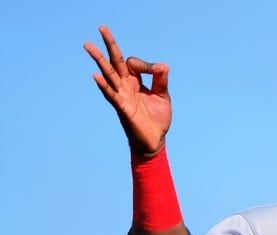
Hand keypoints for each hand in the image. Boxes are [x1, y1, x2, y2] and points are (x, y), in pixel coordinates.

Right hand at [84, 26, 170, 154]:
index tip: (159, 70)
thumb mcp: (163, 96)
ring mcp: (122, 96)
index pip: (134, 63)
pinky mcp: (123, 109)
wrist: (156, 140)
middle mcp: (126, 86)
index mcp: (136, 82)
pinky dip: (104, 86)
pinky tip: (96, 76)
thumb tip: (163, 65)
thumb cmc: (157, 118)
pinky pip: (112, 96)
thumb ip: (161, 81)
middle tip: (101, 27)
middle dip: (109, 45)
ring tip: (88, 45)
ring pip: (109, 75)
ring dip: (99, 61)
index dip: (146, 64)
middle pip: (115, 62)